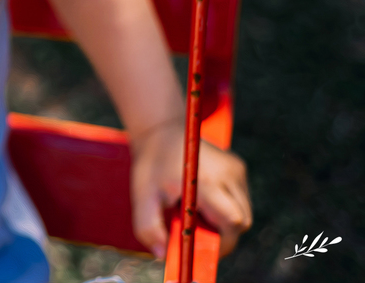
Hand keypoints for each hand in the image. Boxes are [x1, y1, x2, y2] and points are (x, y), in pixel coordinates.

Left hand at [130, 118, 252, 259]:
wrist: (160, 131)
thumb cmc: (151, 165)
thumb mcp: (142, 196)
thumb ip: (148, 228)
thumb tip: (162, 255)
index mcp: (207, 181)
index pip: (231, 223)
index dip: (220, 243)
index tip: (201, 248)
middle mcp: (228, 173)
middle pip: (240, 221)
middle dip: (221, 235)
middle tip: (195, 231)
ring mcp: (236, 169)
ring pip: (243, 213)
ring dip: (223, 221)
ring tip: (195, 210)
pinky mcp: (238, 167)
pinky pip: (240, 200)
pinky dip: (225, 208)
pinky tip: (202, 199)